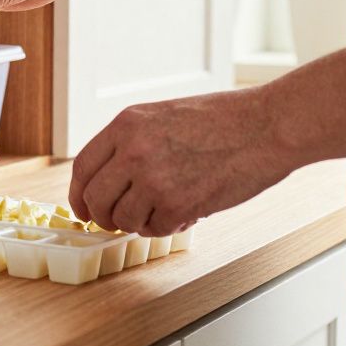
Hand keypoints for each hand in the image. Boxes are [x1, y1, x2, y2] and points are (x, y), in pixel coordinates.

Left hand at [68, 89, 297, 235]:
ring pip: (123, 219)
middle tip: (118, 221)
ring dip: (140, 222)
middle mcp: (133, 151)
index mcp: (127, 124)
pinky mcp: (177, 204)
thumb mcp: (164, 116)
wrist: (266, 126)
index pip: (83, 167)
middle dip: (104, 217)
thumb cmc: (224, 120)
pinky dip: (168, 226)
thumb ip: (133, 143)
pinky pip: (155, 229)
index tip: (84, 208)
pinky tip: (187, 210)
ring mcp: (153, 179)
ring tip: (165, 208)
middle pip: (95, 199)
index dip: (79, 194)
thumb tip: (111, 180)